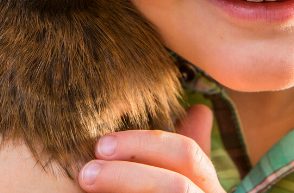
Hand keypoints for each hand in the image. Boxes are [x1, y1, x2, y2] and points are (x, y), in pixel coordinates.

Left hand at [77, 105, 225, 192]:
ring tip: (84, 183)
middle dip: (127, 173)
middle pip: (176, 184)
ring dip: (123, 185)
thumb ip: (180, 154)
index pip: (187, 153)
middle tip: (85, 171)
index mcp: (209, 188)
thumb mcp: (180, 182)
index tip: (100, 145)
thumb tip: (199, 109)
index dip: (143, 143)